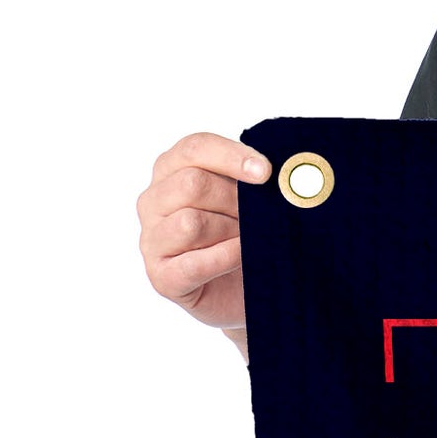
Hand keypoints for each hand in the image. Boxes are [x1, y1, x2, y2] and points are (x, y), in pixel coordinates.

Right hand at [138, 132, 270, 337]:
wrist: (250, 289)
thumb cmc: (247, 233)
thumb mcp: (251, 198)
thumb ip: (255, 180)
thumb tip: (284, 173)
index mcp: (172, 169)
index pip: (194, 148)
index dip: (232, 157)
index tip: (267, 172)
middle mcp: (154, 201)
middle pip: (192, 184)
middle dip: (235, 200)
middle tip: (261, 215)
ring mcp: (152, 240)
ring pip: (190, 223)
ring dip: (231, 232)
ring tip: (249, 240)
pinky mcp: (162, 277)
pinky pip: (193, 263)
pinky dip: (226, 258)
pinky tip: (243, 256)